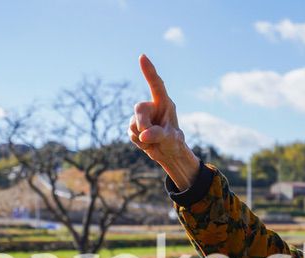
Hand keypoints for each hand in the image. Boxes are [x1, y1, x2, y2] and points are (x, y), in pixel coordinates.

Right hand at [129, 54, 198, 188]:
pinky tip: (147, 143)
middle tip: (148, 136)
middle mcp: (152, 107)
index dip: (149, 71)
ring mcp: (142, 117)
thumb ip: (159, 134)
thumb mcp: (171, 139)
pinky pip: (130, 133)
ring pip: (133, 123)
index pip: (156, 84)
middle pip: (139, 108)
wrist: (168, 153)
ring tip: (153, 140)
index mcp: (164, 103)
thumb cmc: (174, 142)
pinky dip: (138, 141)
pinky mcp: (135, 126)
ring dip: (141, 136)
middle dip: (142, 123)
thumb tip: (143, 135)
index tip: (142, 57)